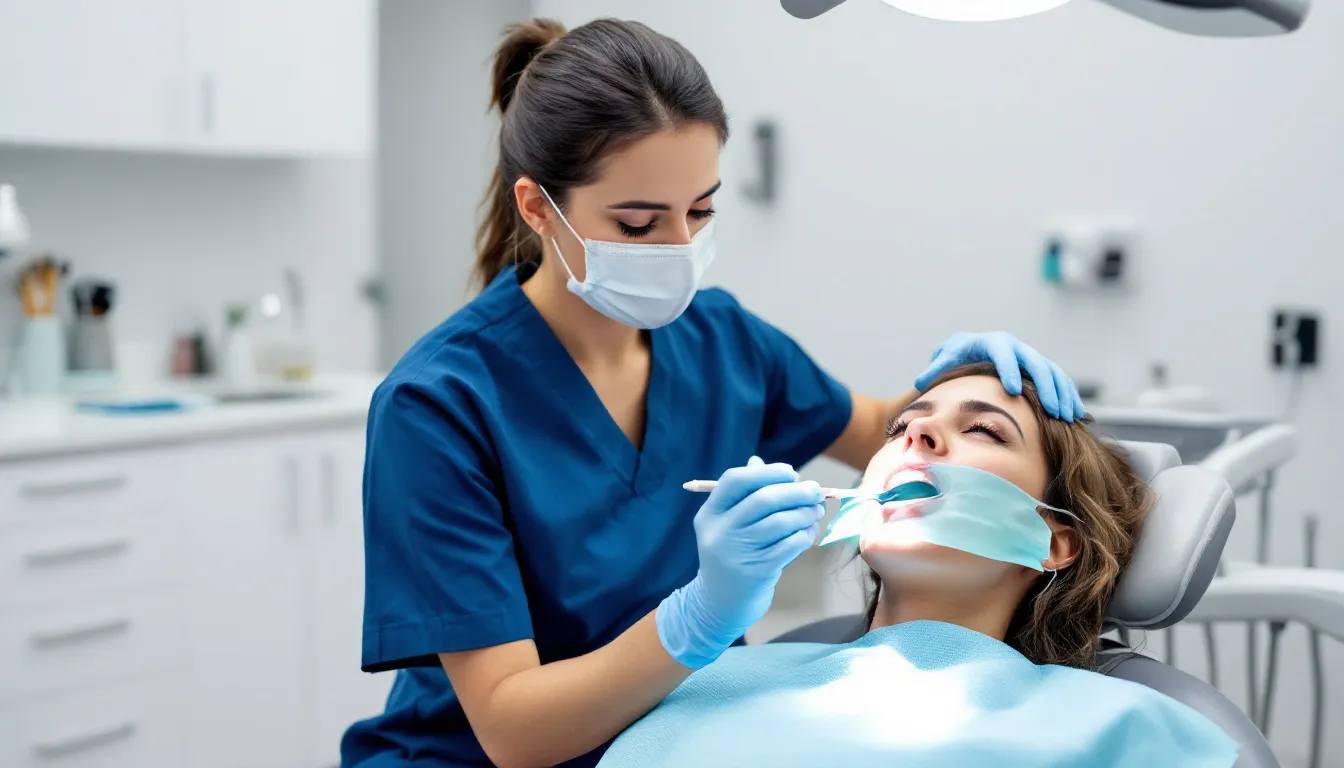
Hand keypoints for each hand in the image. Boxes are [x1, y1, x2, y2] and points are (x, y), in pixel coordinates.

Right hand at [657, 457, 824, 668]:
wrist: (720, 603)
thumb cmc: (730, 555)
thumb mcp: (727, 525)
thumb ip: (742, 495)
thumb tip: (758, 462)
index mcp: (710, 514)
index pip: (735, 480)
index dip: (766, 472)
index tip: (791, 473)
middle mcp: (720, 531)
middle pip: (763, 499)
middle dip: (795, 492)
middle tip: (815, 491)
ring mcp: (737, 553)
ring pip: (780, 522)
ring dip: (805, 513)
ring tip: (816, 511)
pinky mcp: (757, 572)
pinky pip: (789, 545)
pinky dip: (805, 535)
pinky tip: (810, 532)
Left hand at [913, 331, 1085, 422]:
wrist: (972, 350)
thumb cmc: (957, 357)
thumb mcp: (946, 359)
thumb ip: (936, 370)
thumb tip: (919, 382)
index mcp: (994, 343)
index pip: (1004, 354)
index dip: (1009, 371)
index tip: (1014, 391)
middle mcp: (1017, 348)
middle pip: (1036, 363)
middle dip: (1045, 386)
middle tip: (1051, 409)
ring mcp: (1031, 358)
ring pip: (1053, 372)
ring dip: (1062, 393)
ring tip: (1068, 416)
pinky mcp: (1041, 369)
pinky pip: (1060, 381)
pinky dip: (1069, 396)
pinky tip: (1077, 415)